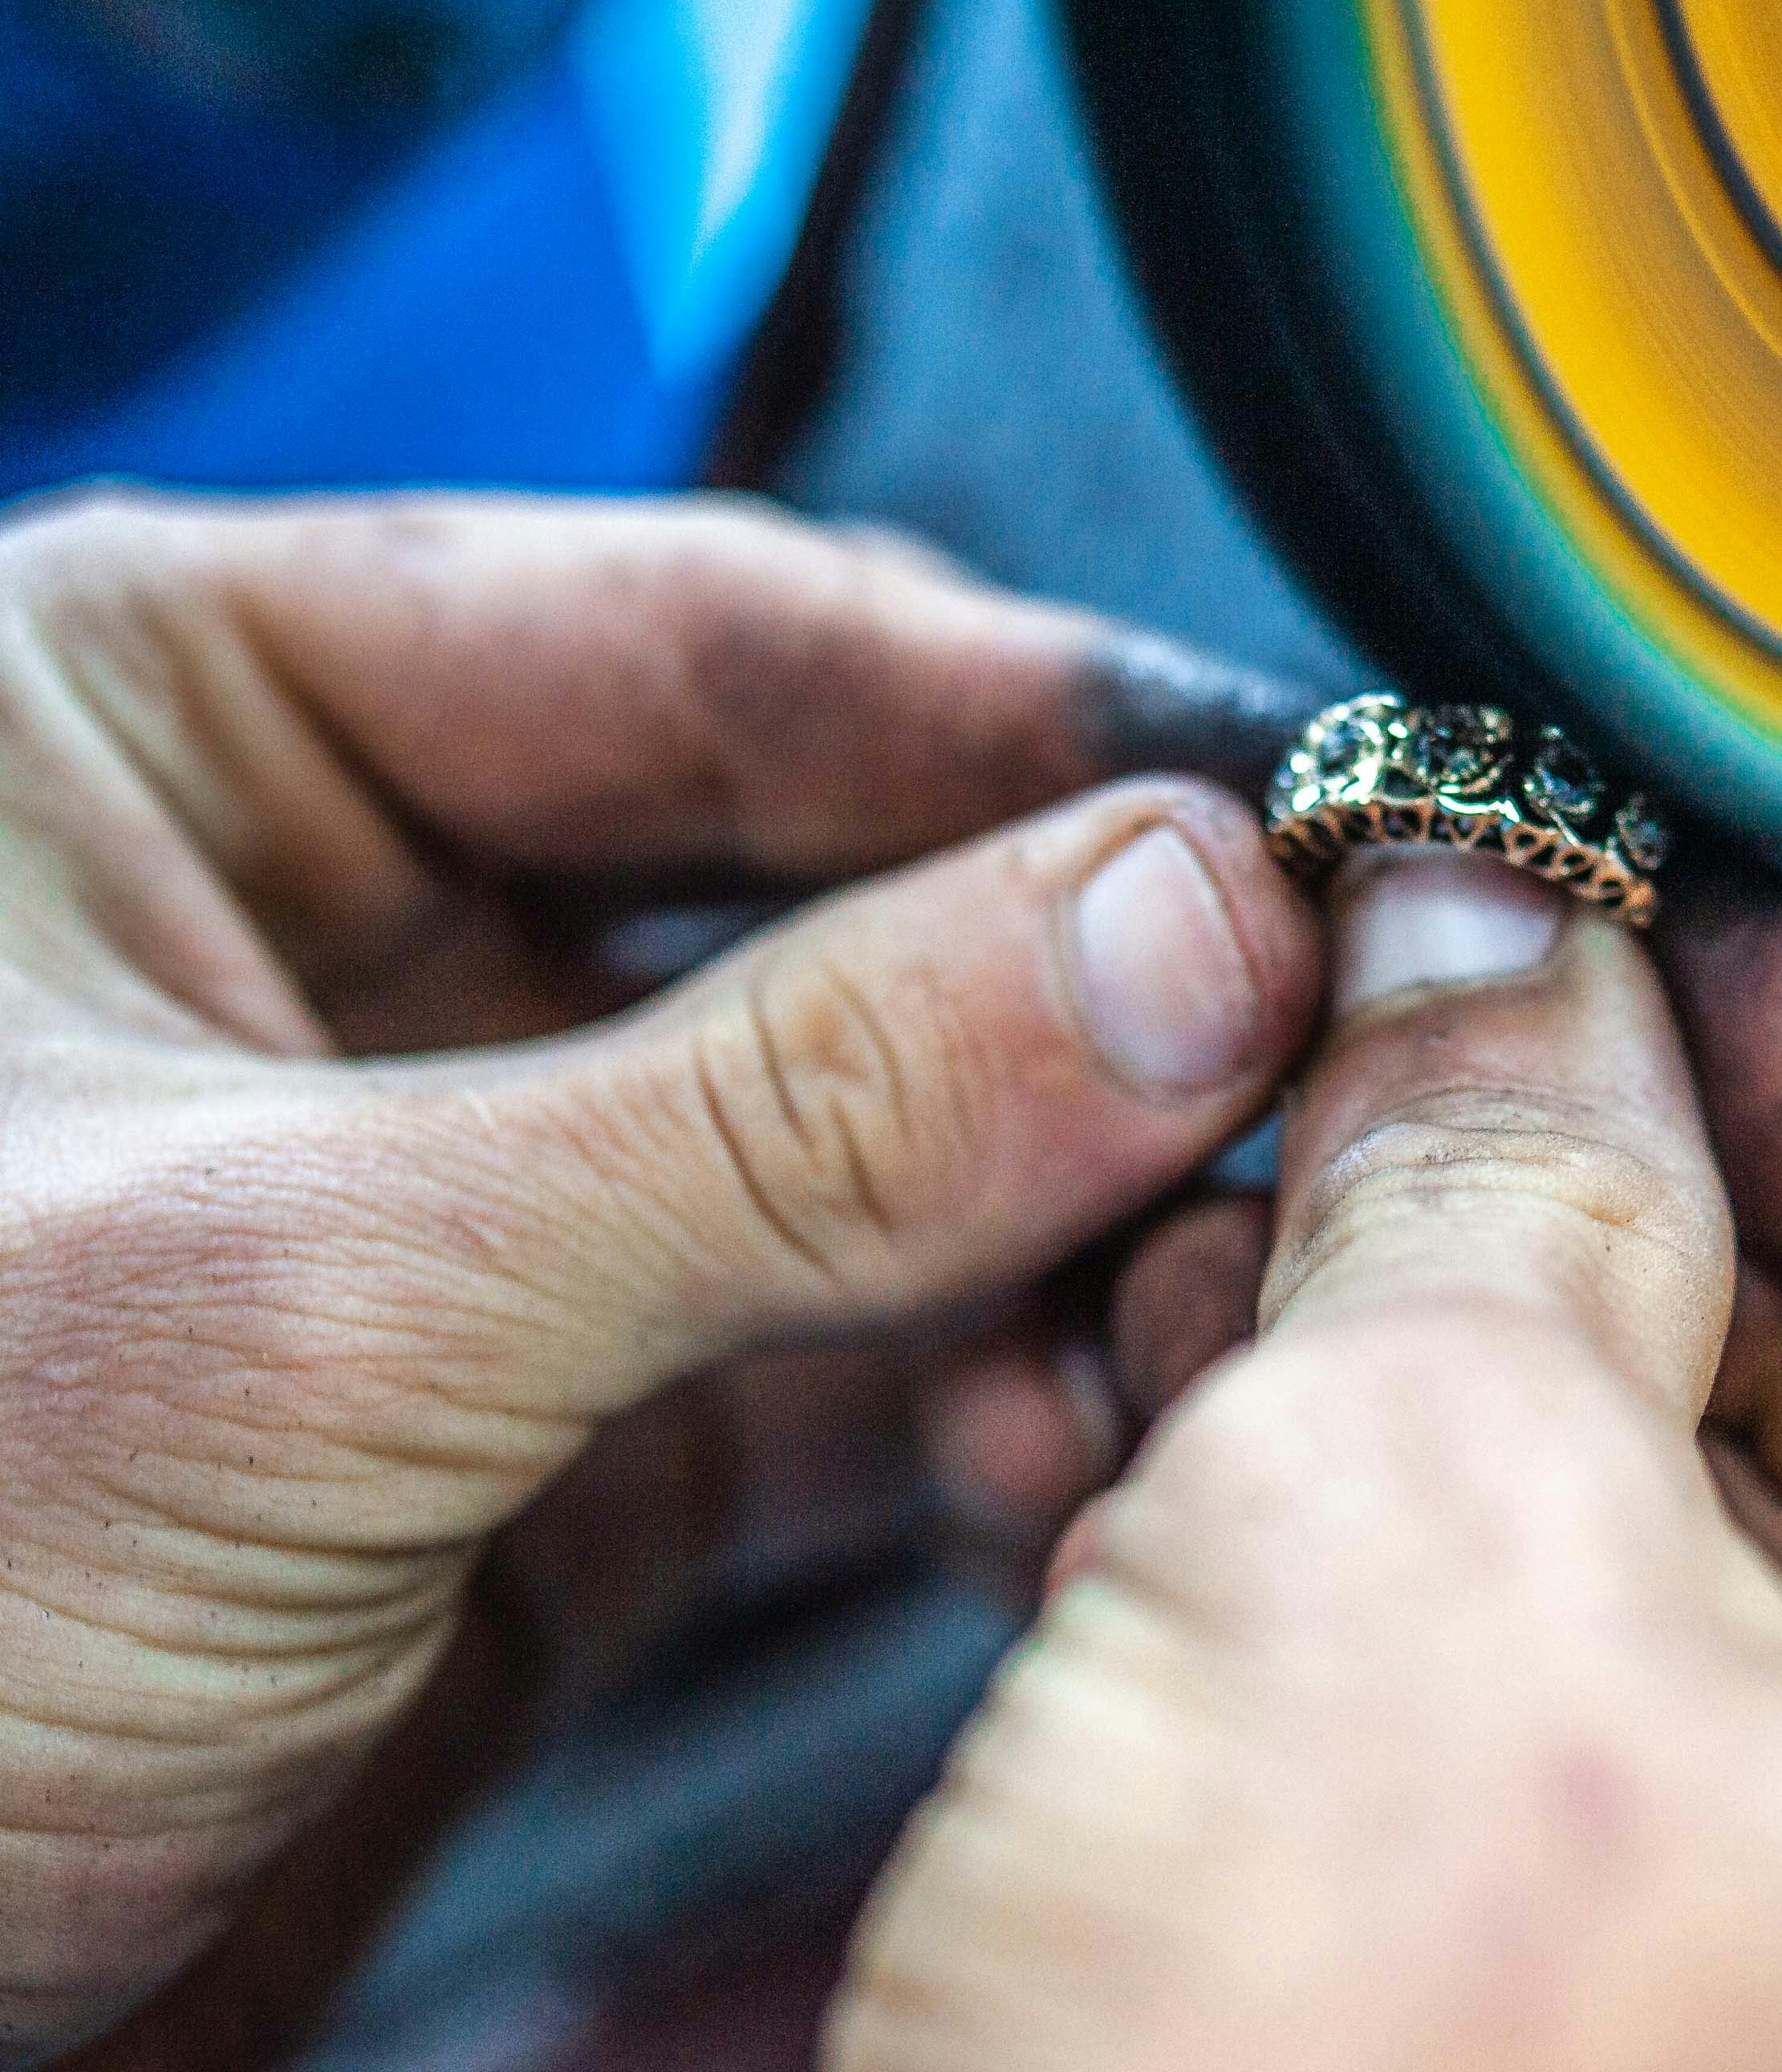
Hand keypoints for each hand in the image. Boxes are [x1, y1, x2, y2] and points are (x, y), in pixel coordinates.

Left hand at [0, 491, 1323, 2071]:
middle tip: (1318, 1062)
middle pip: (832, 882)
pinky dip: (990, 1398)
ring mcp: (469, 1188)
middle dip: (1081, 999)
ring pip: (874, 1137)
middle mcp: (338, 927)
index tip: (1305, 803)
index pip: (714, 636)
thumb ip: (777, 1110)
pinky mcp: (546, 1436)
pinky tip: (1083, 1434)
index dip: (1038, 720)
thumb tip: (1190, 932)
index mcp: (172, 722)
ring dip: (1062, 1224)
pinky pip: (846, 1356)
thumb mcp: (297, 1299)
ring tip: (1203, 1306)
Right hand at [822, 859, 1781, 2071]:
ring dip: (1505, 1379)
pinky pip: (1685, 1772)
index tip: (1663, 921)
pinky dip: (1468, 1590)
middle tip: (1428, 1041)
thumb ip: (1501, 1167)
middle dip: (1643, 1208)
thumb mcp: (1423, 1516)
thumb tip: (1487, 948)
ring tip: (1261, 1226)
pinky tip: (1224, 1437)